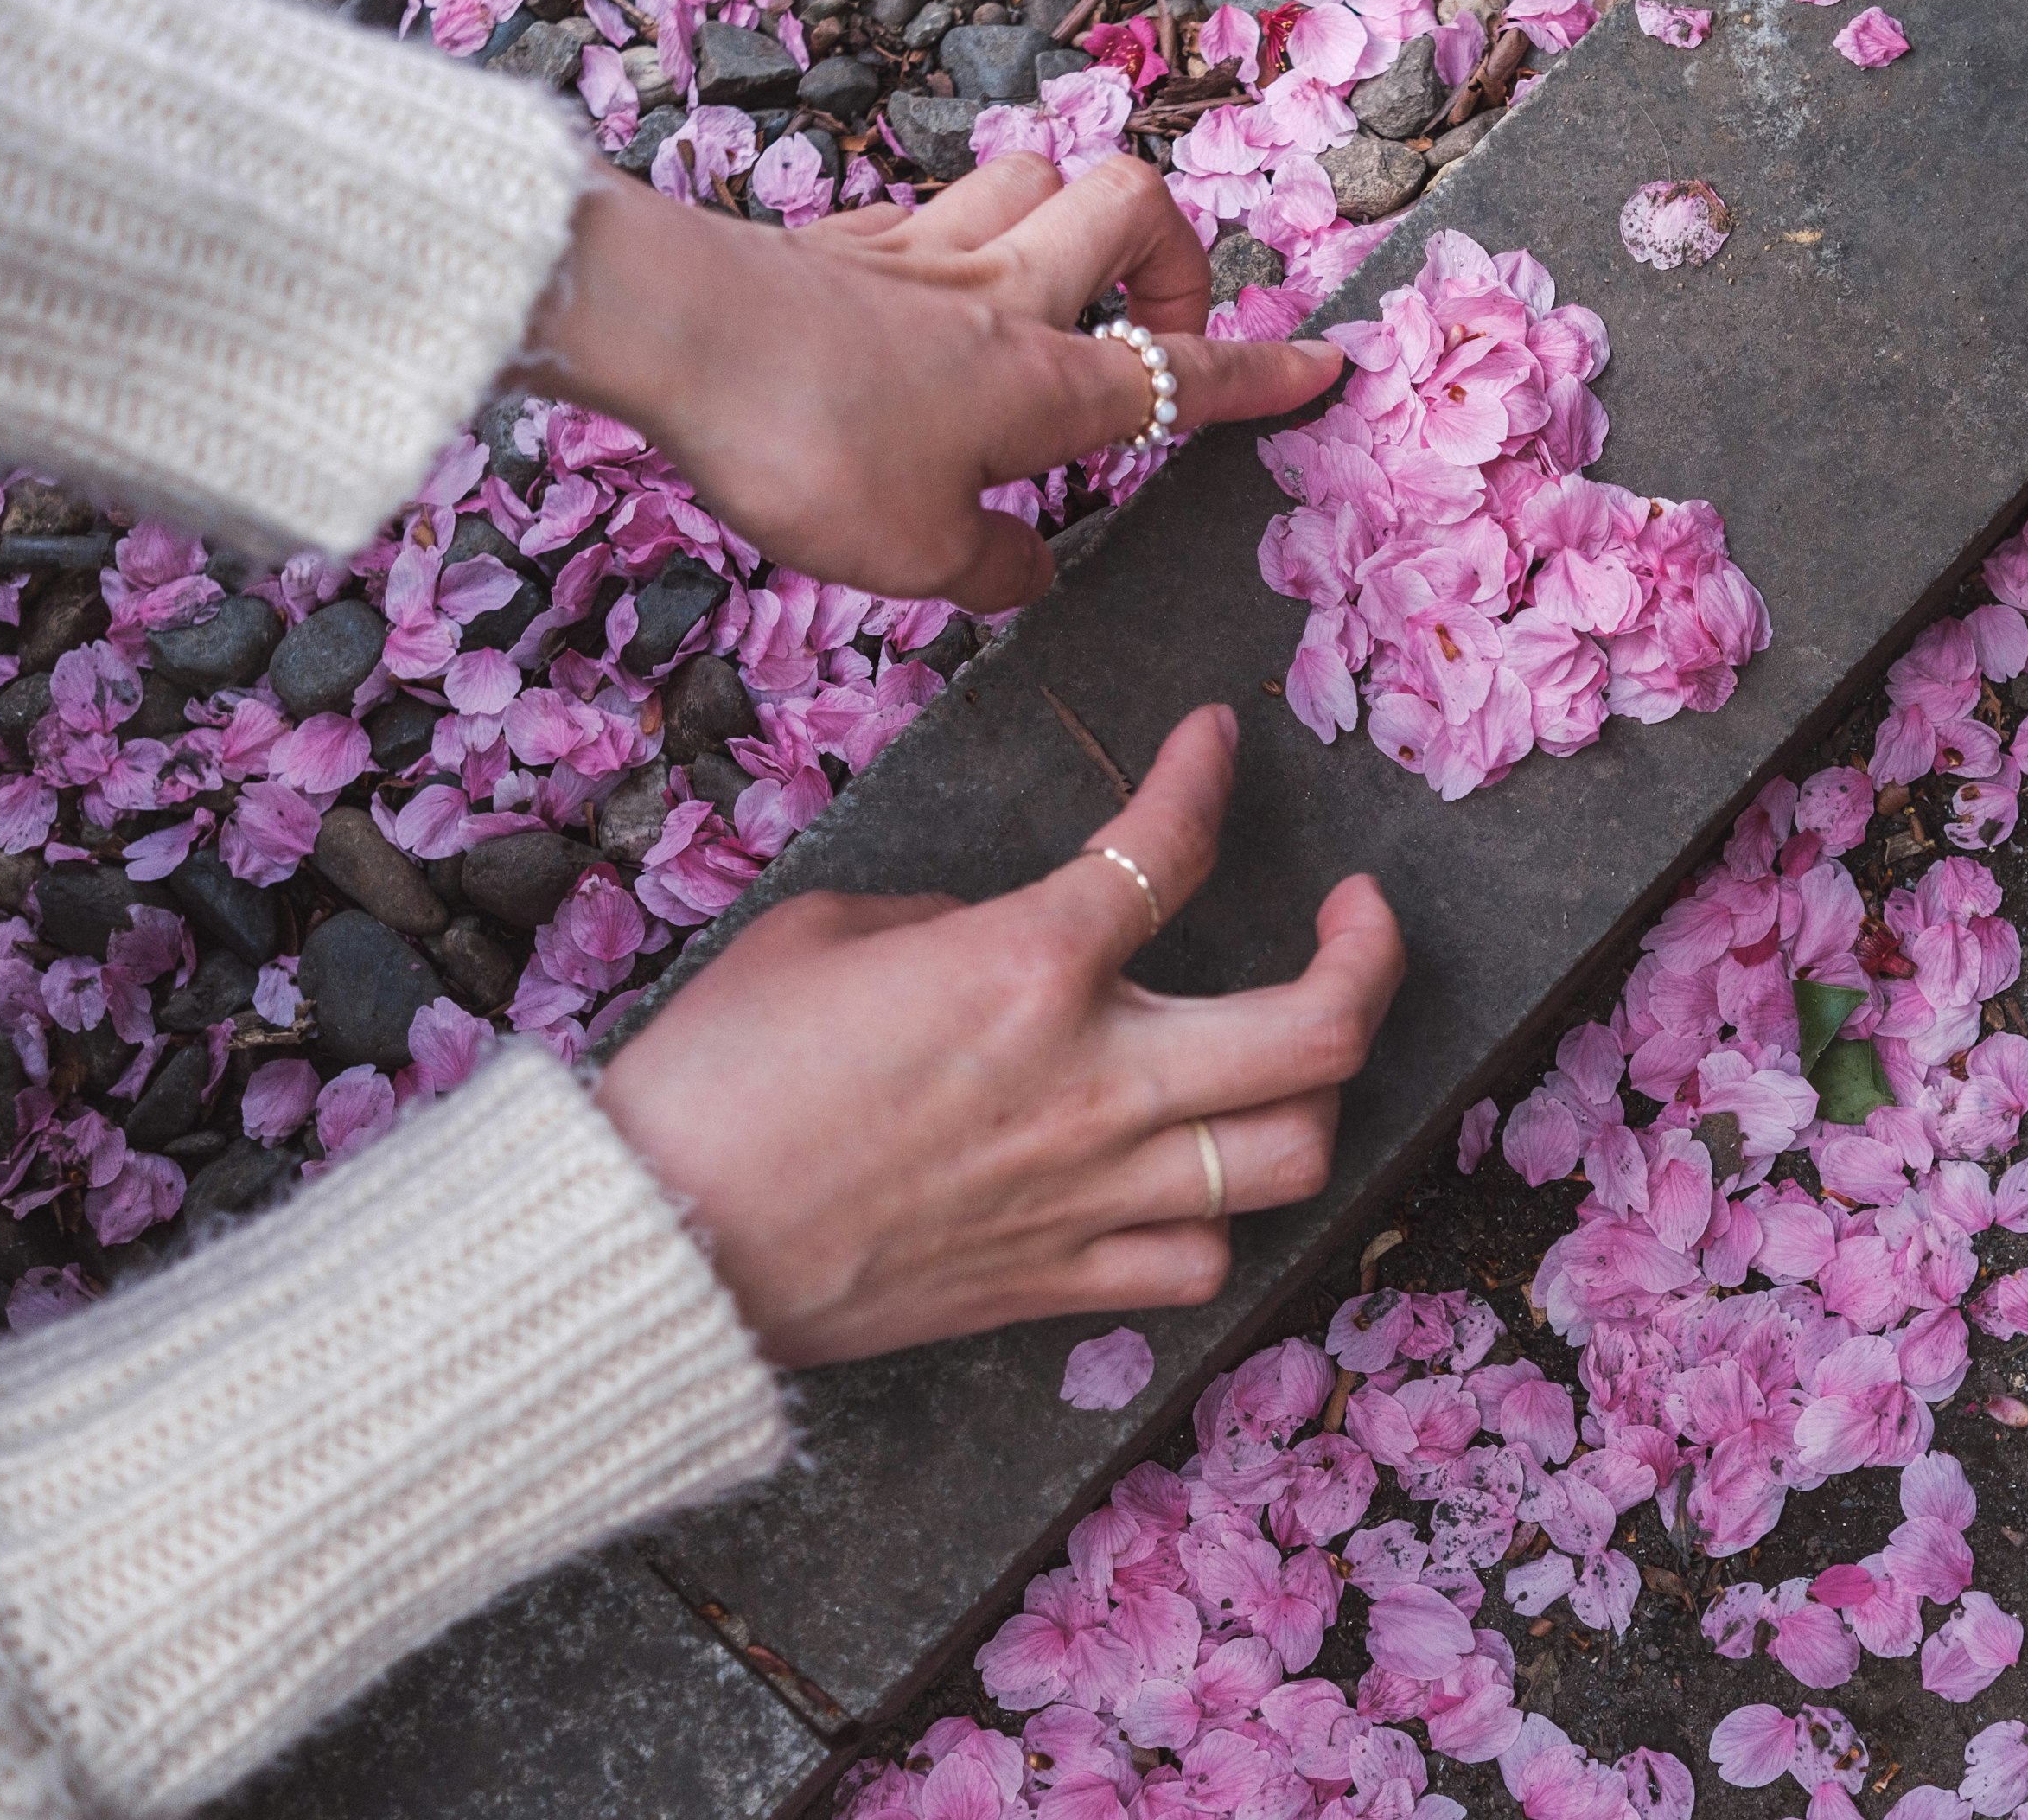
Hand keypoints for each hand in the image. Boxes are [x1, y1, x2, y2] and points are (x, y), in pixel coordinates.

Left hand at [524, 154, 1341, 611]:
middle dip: (1173, 258)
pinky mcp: (841, 239)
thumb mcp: (913, 556)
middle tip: (1156, 324)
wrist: (669, 330)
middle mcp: (1002, 296)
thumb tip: (1032, 569)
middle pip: (1132, 209)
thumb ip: (991, 566)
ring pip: (1034, 175)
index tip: (1323, 363)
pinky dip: (952, 242)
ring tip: (1048, 286)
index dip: (1263, 375)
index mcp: (1045, 382)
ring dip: (1063, 217)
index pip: (1185, 375)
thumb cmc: (807, 448)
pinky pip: (929, 210)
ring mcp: (921, 252)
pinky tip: (918, 297)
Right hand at [594, 705, 1404, 1366]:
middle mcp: (1091, 1081)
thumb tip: (1001, 942)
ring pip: (1295, 1154)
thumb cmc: (716, 1076)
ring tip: (1297, 1052)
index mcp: (1027, 966)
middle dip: (1370, 954)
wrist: (657, 1242)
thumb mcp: (825, 933)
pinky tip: (1202, 1177)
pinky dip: (1221, 1218)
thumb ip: (949, 923)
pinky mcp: (1058, 1281)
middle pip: (1319, 1027)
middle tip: (1358, 917)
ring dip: (1317, 1094)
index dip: (1205, 776)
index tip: (1214, 747)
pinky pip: (1199, 1261)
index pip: (1170, 846)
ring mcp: (1089, 1191)